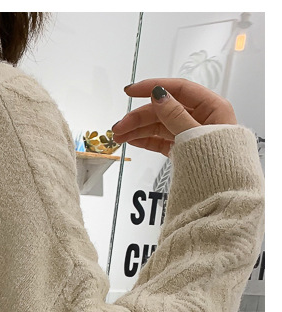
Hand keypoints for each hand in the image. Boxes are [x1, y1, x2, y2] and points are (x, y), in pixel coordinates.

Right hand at [111, 78, 237, 156]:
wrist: (222, 195)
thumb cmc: (218, 163)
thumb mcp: (195, 135)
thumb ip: (175, 114)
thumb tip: (157, 94)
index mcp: (211, 107)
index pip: (179, 89)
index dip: (153, 87)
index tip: (130, 91)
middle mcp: (201, 118)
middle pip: (164, 110)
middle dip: (139, 117)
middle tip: (118, 127)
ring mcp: (190, 134)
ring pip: (159, 126)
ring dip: (138, 129)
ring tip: (119, 137)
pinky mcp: (182, 149)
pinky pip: (161, 140)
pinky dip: (145, 140)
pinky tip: (131, 140)